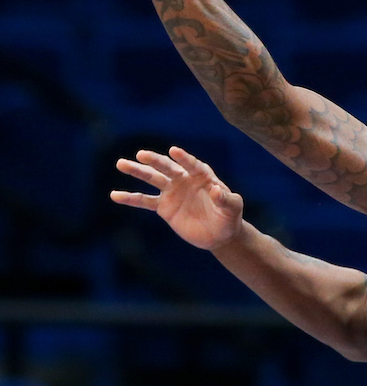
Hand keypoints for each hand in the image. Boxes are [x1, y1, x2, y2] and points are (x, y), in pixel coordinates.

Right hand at [111, 146, 243, 251]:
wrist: (219, 234)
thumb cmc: (229, 217)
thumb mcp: (233, 208)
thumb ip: (225, 199)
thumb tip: (215, 190)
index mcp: (202, 175)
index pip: (192, 164)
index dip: (184, 158)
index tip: (173, 151)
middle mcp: (185, 179)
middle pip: (168, 167)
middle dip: (155, 161)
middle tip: (141, 155)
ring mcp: (172, 192)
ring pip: (152, 179)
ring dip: (137, 171)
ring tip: (121, 164)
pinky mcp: (164, 207)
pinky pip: (144, 201)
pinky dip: (130, 198)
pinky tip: (115, 195)